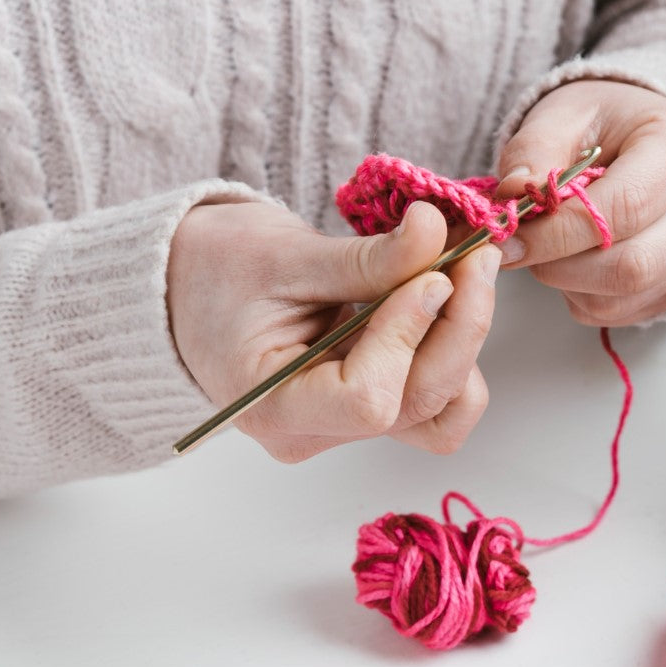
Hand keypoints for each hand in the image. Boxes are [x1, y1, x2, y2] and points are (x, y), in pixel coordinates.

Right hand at [167, 199, 498, 461]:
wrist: (190, 287)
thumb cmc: (214, 271)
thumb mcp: (282, 255)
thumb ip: (365, 257)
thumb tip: (434, 233)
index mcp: (273, 407)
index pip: (367, 399)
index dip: (408, 334)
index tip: (430, 273)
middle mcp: (315, 433)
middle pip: (417, 403)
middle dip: (459, 326)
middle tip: (475, 254)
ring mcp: (348, 427)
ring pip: (440, 411)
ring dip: (466, 344)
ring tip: (464, 275)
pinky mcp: (374, 406)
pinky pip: (437, 399)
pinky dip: (455, 350)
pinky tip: (448, 299)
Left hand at [495, 80, 665, 325]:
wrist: (646, 137)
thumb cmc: (606, 122)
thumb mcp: (564, 114)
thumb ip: (533, 152)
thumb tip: (513, 198)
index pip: (623, 209)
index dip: (559, 234)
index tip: (509, 240)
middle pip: (633, 266)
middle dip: (561, 267)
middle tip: (523, 250)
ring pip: (625, 297)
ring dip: (569, 285)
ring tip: (552, 248)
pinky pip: (625, 312)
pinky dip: (585, 296)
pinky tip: (576, 261)